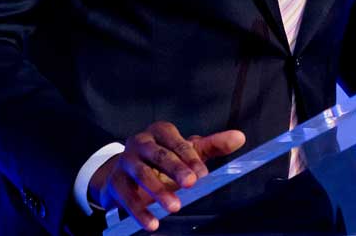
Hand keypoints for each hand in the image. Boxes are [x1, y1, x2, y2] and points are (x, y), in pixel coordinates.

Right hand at [88, 121, 244, 230]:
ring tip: (175, 207)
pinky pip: (127, 196)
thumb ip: (212, 146)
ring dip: (158, 190)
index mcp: (160, 131)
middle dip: (175, 168)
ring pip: (141, 173)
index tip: (203, 174)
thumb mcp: (186, 153)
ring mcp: (125, 161)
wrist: (124, 176)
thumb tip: (239, 137)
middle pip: (158, 154)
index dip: (189, 156)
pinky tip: (153, 224)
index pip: (176, 141)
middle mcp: (140, 142)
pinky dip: (140, 211)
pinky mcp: (115, 182)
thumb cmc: (162, 162)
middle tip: (191, 184)